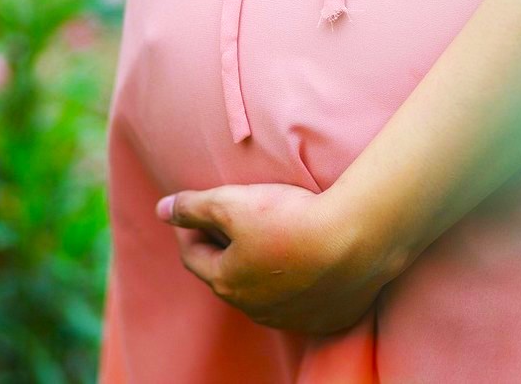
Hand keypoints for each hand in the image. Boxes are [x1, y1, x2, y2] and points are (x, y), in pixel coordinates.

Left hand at [156, 182, 406, 333]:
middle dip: (225, 249)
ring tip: (274, 237)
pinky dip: (298, 282)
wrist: (358, 240)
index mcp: (227, 282)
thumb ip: (192, 206)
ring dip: (262, 268)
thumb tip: (162, 209)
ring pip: (266, 291)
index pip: (194, 256)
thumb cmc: (290, 218)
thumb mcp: (232, 202)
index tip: (195, 210)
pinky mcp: (326, 318)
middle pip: (229, 275)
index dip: (190, 229)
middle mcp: (255, 309)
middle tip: (234, 219)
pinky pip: (303, 300)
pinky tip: (309, 259)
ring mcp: (292, 318)